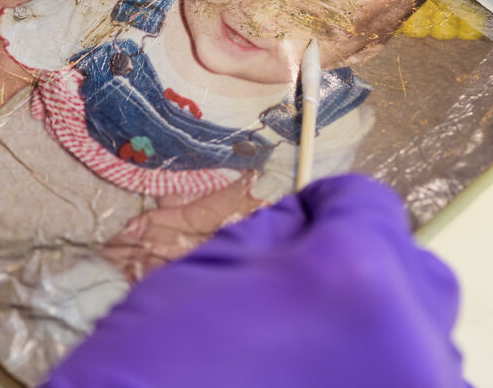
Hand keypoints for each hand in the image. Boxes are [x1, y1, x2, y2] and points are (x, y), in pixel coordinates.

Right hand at [45, 174, 467, 387]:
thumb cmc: (151, 366)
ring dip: (372, 329)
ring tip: (306, 343)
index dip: (327, 202)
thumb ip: (270, 235)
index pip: (369, 206)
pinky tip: (311, 383)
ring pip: (421, 341)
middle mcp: (412, 345)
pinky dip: (370, 376)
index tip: (306, 214)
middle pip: (414, 273)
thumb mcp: (200, 273)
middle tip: (305, 281)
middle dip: (362, 264)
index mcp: (354, 278)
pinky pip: (408, 384)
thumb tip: (306, 220)